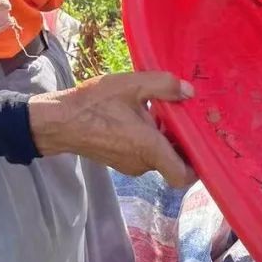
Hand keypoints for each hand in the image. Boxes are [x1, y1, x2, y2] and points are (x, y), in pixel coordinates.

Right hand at [28, 71, 196, 186]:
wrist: (58, 121)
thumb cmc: (94, 104)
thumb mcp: (132, 85)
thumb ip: (164, 86)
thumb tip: (189, 91)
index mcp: (150, 148)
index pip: (183, 176)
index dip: (198, 168)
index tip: (203, 147)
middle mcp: (143, 163)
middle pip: (174, 160)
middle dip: (182, 142)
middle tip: (185, 117)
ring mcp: (130, 165)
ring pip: (159, 156)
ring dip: (164, 138)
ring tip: (162, 112)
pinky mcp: (120, 162)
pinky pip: (144, 154)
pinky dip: (149, 140)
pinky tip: (143, 116)